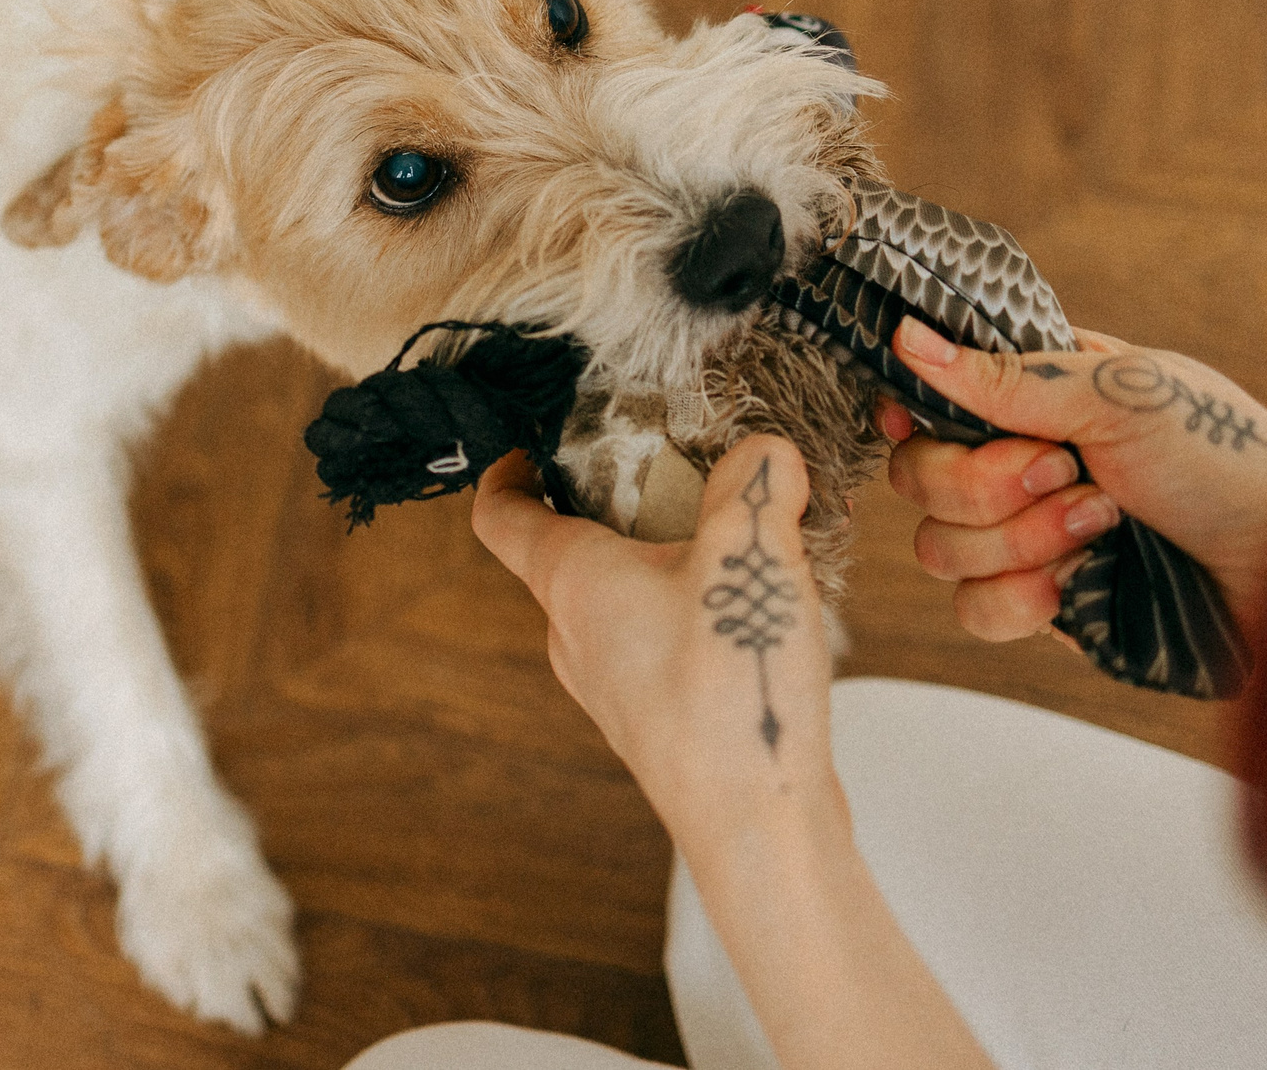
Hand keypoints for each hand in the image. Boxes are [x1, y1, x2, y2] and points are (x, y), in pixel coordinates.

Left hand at [472, 436, 841, 841]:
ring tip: (739, 542)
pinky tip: (758, 610)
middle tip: (678, 471)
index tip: (529, 442)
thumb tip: (765, 453)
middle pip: (570, 549)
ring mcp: (611, 682)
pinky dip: (693, 609)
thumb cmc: (731, 691)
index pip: (501, 515)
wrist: (758, 822)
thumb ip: (754, 485)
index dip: (507, 469)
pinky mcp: (654, 715)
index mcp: (572, 581)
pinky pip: (657, 641)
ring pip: (620, 598)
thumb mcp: (751, 552)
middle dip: (618, 502)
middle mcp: (574, 633)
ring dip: (667, 559)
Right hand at [882, 319, 1266, 642]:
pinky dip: (1019, 600)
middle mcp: (1021, 461)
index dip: (917, 414)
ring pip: (937, 548)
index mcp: (1036, 395)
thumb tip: (904, 337)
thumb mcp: (1119, 399)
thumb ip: (1007, 378)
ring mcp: (1028, 537)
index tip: (926, 420)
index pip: (929, 397)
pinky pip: (973, 611)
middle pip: (917, 476)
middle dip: (984, 482)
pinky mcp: (1045, 606)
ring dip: (1018, 540)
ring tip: (1103, 525)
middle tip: (1066, 472)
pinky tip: (1076, 585)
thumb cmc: (1229, 460)